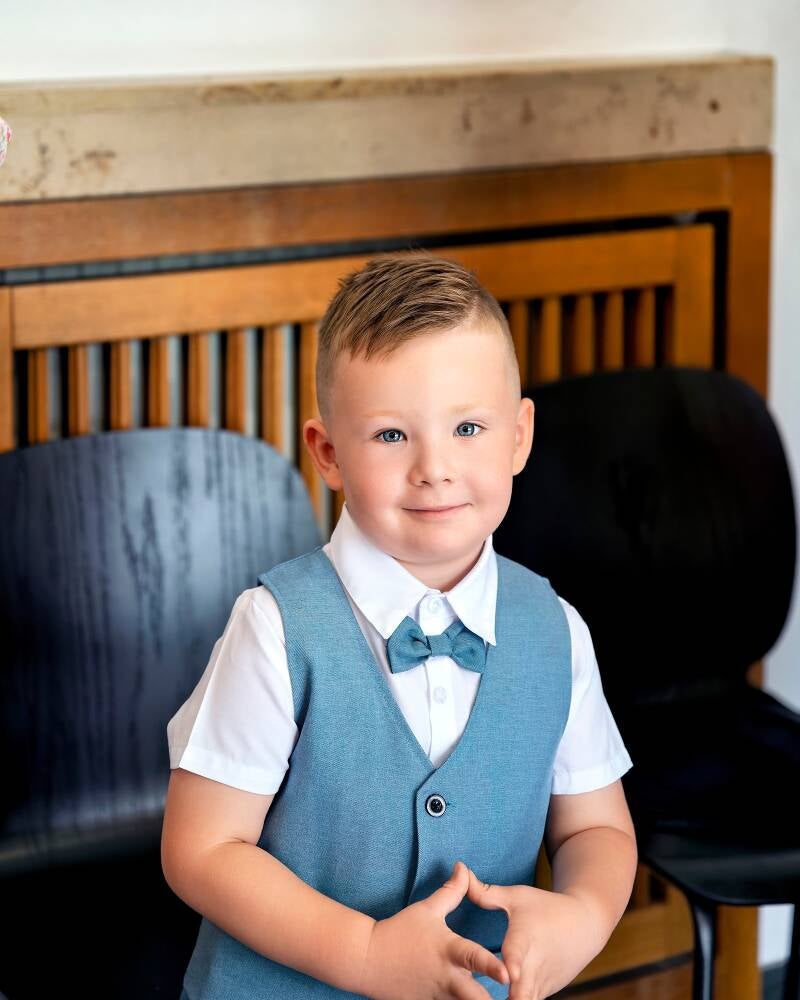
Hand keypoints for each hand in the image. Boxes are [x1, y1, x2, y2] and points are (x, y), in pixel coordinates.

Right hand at [357, 860, 509, 999]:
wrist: (367, 958)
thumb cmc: (400, 931)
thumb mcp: (427, 909)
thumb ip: (452, 892)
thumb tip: (464, 867)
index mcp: (449, 951)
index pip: (474, 959)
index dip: (492, 967)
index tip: (509, 974)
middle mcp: (447, 978)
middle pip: (476, 999)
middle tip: (514, 998)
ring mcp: (437, 998)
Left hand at [464, 867, 601, 998]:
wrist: (585, 924)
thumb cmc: (545, 907)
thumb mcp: (516, 896)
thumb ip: (486, 892)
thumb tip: (459, 870)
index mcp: (525, 936)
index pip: (518, 952)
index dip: (511, 964)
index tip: (508, 974)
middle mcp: (535, 964)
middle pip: (522, 990)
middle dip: (511, 997)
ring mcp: (542, 982)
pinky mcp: (545, 992)